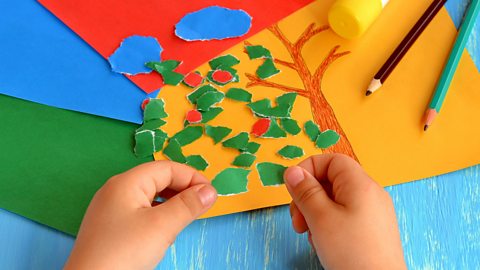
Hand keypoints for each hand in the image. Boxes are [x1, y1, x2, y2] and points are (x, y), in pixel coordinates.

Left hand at [65, 161, 216, 269]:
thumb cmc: (123, 252)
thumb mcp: (162, 226)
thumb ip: (187, 205)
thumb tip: (210, 191)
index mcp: (126, 183)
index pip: (166, 168)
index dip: (191, 177)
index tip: (211, 194)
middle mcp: (117, 190)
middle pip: (158, 180)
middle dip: (182, 191)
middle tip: (202, 207)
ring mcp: (112, 209)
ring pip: (151, 197)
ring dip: (172, 205)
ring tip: (184, 221)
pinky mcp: (112, 227)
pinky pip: (142, 213)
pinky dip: (158, 218)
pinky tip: (164, 234)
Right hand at [283, 154, 405, 268]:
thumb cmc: (352, 253)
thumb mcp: (320, 218)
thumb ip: (305, 191)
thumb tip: (293, 171)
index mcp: (360, 184)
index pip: (331, 160)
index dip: (308, 169)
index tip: (292, 188)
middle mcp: (370, 194)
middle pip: (331, 181)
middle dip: (308, 197)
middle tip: (298, 220)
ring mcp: (373, 213)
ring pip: (335, 201)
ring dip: (315, 213)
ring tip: (311, 235)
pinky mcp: (372, 230)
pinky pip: (344, 216)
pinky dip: (329, 225)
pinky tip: (323, 243)